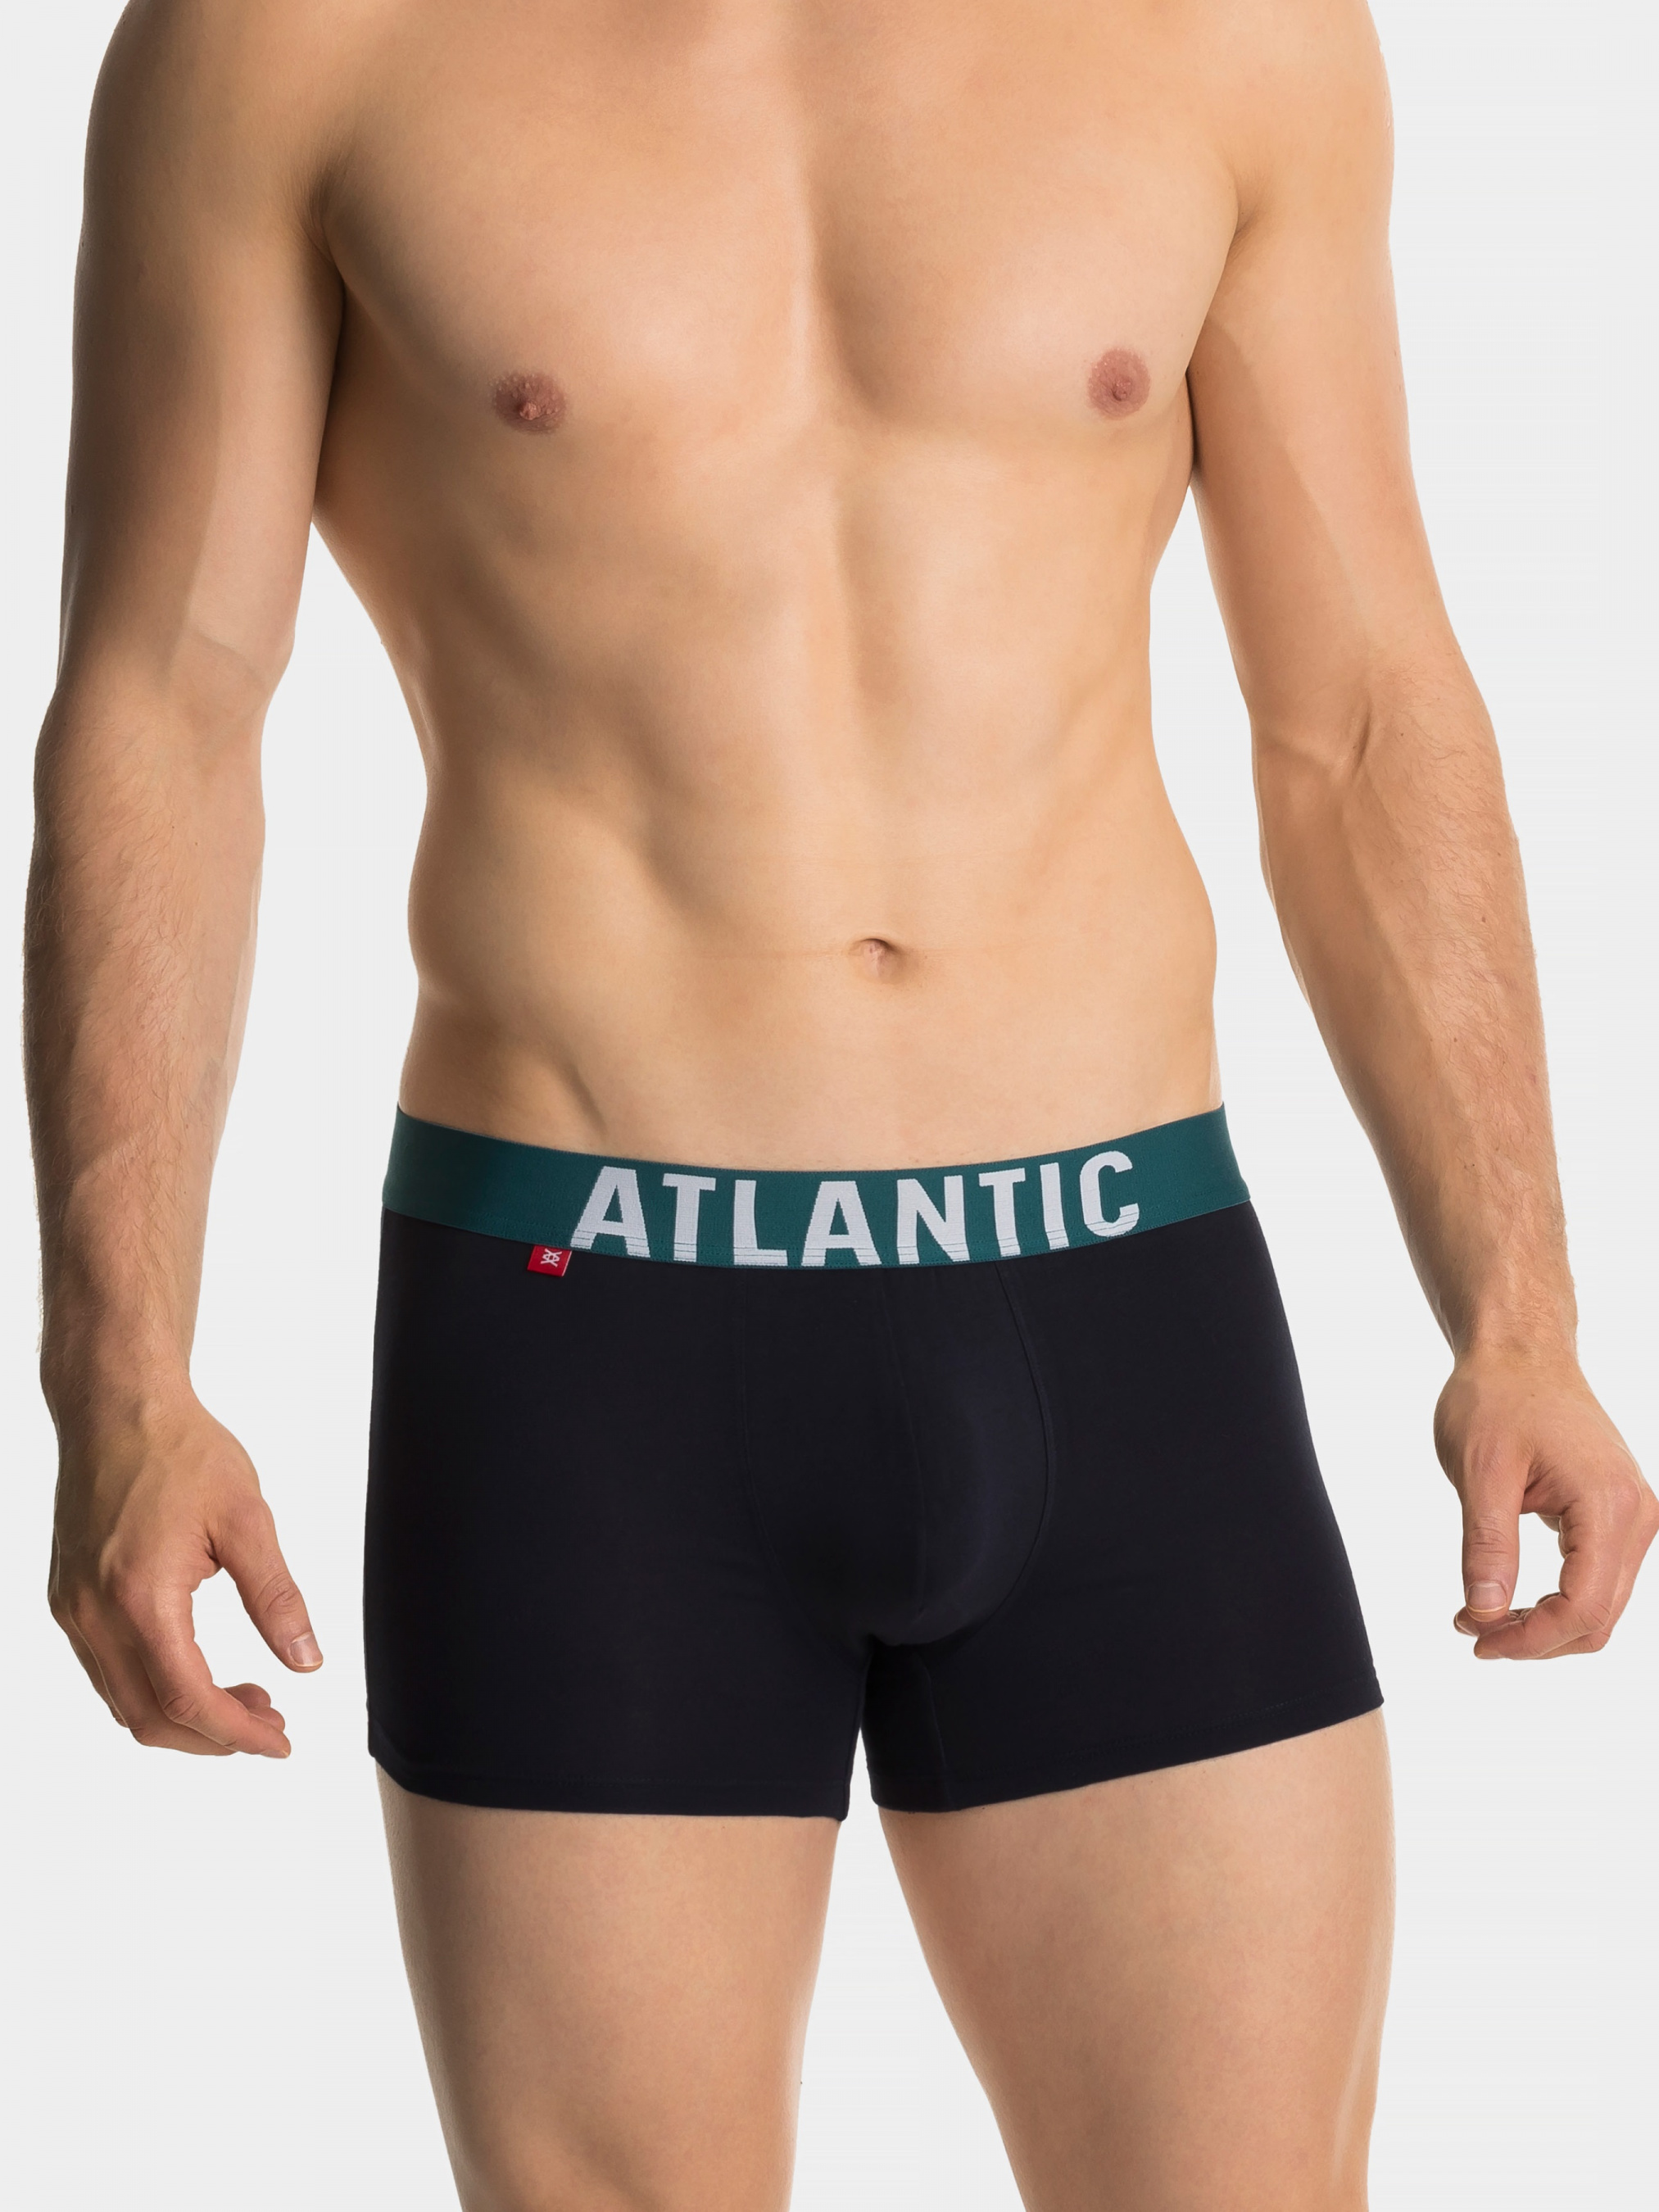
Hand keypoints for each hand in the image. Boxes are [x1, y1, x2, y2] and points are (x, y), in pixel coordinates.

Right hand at [48, 1387, 321, 1754]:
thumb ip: (277, 1597)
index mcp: (141, 1597)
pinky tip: (197, 1667)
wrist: (116, 1408)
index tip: (280, 1741)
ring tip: (244, 1698)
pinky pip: (106, 1671)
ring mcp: (73, 1610)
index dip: (237, 1734)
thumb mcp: (247, 1519)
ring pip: (122, 1701)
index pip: (188, 1699)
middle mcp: (94, 1614)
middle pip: (148, 1718)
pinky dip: (151, 1687)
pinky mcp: (67, 1599)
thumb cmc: (181, 1451)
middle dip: (213, 1736)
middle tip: (270, 1722)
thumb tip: (306, 1661)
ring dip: (182, 1716)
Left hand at [1434, 1347, 1656, 1657]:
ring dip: (1544, 1624)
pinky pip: (1595, 1578)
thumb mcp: (1480, 1473)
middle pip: (1599, 1617)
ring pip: (1600, 1605)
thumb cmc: (1497, 1398)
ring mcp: (1632, 1516)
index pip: (1585, 1606)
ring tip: (1479, 1616)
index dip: (1531, 1638)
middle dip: (1536, 1639)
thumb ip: (1486, 1547)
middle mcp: (1637, 1515)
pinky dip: (1555, 1599)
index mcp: (1610, 1504)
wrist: (1520, 1352)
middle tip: (1469, 1630)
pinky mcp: (1616, 1515)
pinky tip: (1505, 1596)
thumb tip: (1486, 1615)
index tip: (1475, 1638)